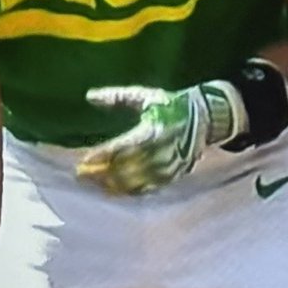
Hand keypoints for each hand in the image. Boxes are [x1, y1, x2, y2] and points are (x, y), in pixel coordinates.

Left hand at [77, 81, 244, 194]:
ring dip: (110, 184)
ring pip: (134, 181)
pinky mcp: (173, 174)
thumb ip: (117, 97)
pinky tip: (112, 190)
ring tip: (92, 184)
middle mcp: (161, 149)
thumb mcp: (146, 96)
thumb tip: (90, 96)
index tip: (83, 161)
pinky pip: (147, 188)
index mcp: (154, 129)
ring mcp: (168, 165)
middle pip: (125, 168)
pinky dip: (127, 191)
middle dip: (101, 173)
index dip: (102, 155)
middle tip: (80, 176)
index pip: (123, 147)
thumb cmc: (171, 105)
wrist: (207, 118)